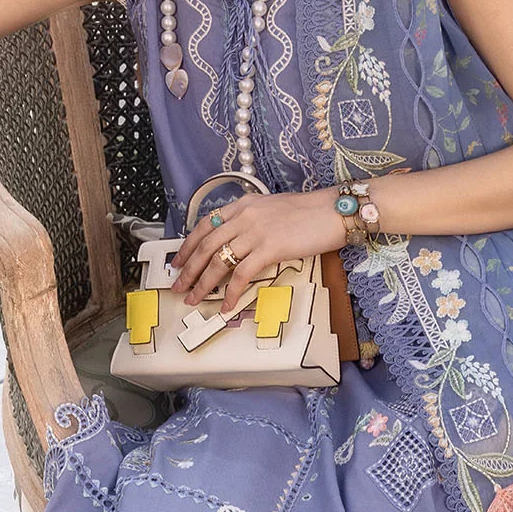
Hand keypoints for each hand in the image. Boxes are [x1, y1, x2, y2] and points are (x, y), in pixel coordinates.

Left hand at [171, 188, 346, 315]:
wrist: (334, 211)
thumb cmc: (310, 213)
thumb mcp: (273, 209)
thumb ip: (253, 221)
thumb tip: (239, 241)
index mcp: (243, 205)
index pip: (205, 225)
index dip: (188, 246)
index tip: (178, 262)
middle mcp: (244, 217)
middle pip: (206, 246)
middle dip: (188, 269)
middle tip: (179, 286)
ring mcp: (255, 232)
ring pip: (219, 262)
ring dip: (203, 284)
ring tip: (195, 299)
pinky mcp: (269, 248)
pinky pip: (242, 275)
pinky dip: (231, 293)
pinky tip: (227, 306)